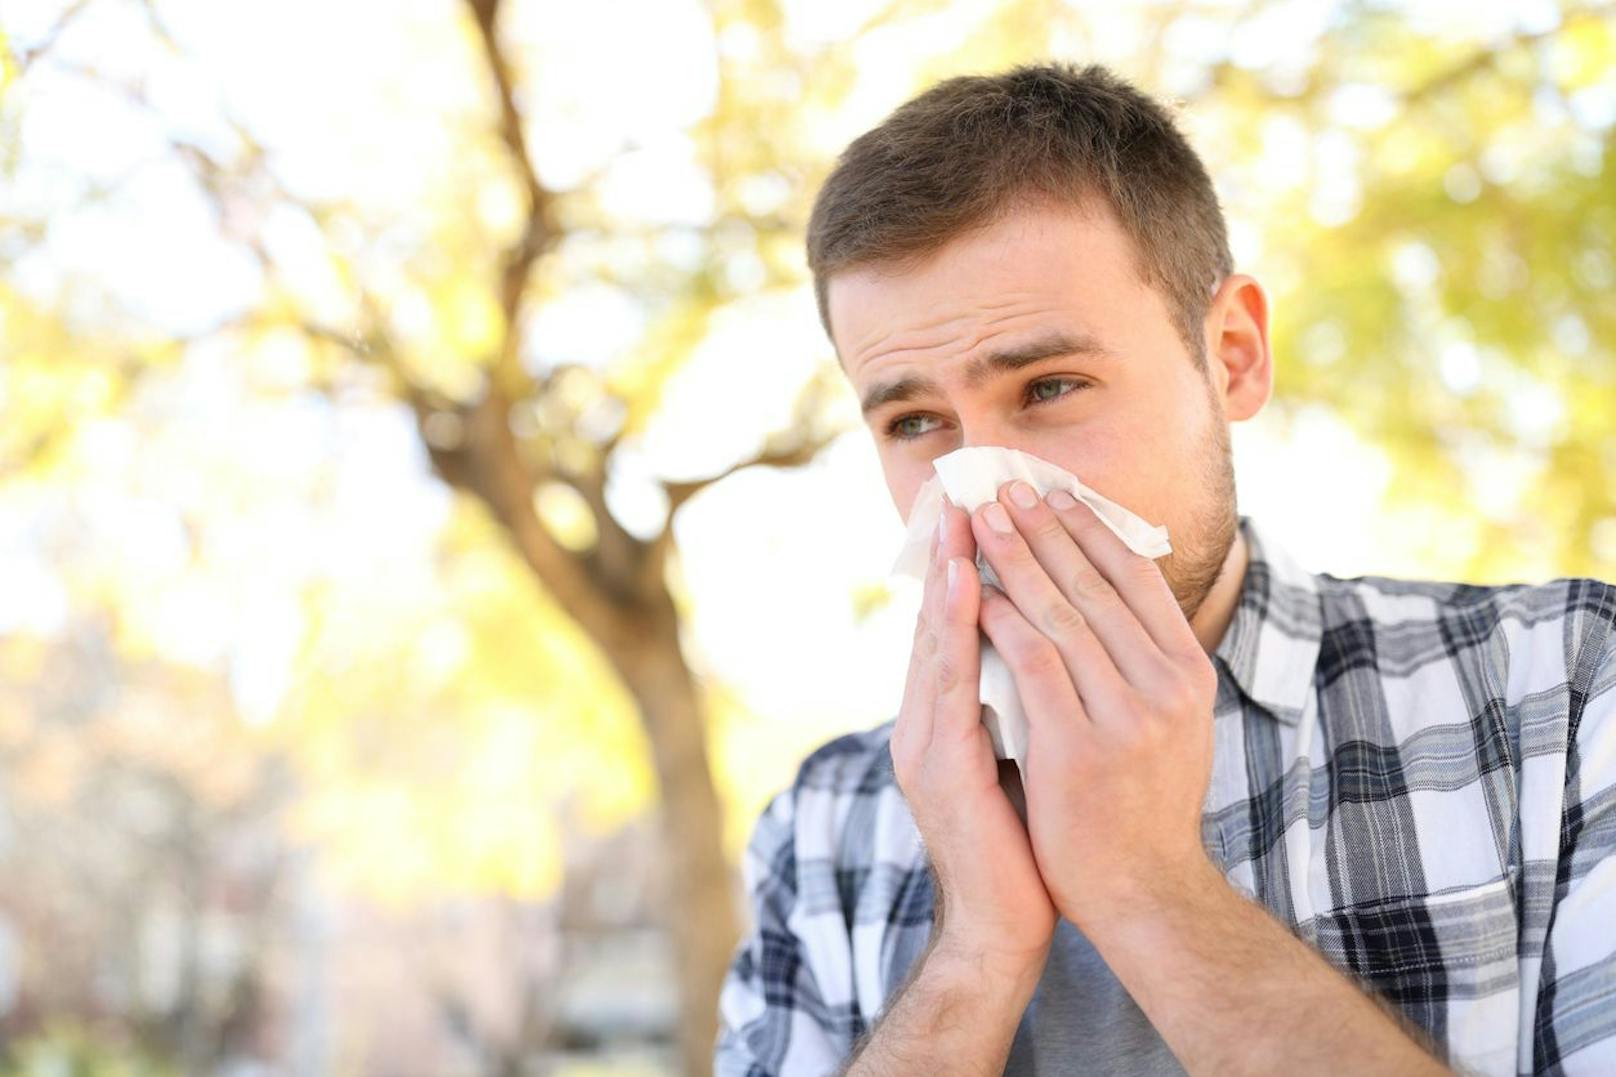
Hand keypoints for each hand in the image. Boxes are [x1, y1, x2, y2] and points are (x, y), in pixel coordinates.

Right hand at [889, 497, 1056, 974]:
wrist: (1005, 927)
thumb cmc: (1024, 844)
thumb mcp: (1021, 757)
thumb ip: (1019, 704)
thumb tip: (1046, 651)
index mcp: (946, 720)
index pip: (957, 627)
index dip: (966, 567)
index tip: (985, 509)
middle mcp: (926, 722)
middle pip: (938, 621)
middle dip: (954, 553)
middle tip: (967, 487)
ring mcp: (925, 743)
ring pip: (937, 640)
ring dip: (949, 574)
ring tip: (963, 514)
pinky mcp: (938, 767)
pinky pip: (949, 682)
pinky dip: (956, 628)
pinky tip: (967, 586)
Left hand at [969, 481, 1219, 932]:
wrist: (1142, 891)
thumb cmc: (1143, 802)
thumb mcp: (1165, 721)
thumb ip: (1144, 662)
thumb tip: (1116, 593)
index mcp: (1189, 672)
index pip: (1138, 578)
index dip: (1093, 529)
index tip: (1056, 490)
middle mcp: (1167, 686)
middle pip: (1096, 584)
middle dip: (1045, 527)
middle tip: (1006, 485)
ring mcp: (1127, 716)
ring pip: (1061, 612)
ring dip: (1017, 557)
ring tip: (983, 519)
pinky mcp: (1080, 746)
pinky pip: (1032, 662)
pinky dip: (1000, 618)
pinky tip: (973, 590)